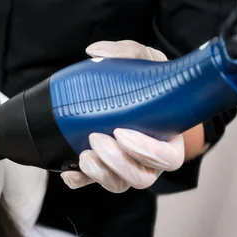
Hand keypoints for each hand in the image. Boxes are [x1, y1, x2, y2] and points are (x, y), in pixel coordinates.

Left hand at [60, 40, 185, 192]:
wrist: (125, 90)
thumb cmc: (143, 79)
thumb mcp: (142, 60)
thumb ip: (125, 52)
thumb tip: (95, 52)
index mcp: (167, 136)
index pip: (168, 158)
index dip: (148, 152)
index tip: (122, 132)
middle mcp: (148, 158)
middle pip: (142, 178)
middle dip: (117, 162)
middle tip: (96, 138)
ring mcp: (124, 165)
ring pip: (119, 184)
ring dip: (99, 173)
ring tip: (84, 154)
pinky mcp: (101, 168)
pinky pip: (90, 183)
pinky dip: (78, 180)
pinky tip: (68, 172)